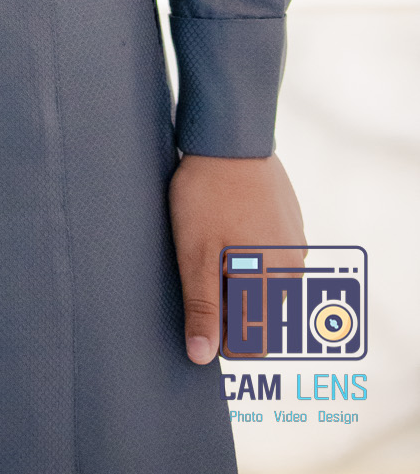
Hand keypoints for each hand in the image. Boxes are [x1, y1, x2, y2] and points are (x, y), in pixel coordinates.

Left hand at [168, 153, 304, 365]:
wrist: (230, 136)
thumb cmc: (208, 195)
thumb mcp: (195, 254)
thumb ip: (202, 308)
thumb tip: (202, 357)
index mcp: (274, 284)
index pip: (253, 342)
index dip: (220, 333)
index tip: (197, 306)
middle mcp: (294, 271)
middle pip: (259, 313)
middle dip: (228, 304)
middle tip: (198, 269)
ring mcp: (296, 246)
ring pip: (264, 283)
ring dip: (238, 276)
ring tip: (210, 244)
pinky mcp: (291, 224)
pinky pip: (271, 255)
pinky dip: (248, 252)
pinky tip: (226, 226)